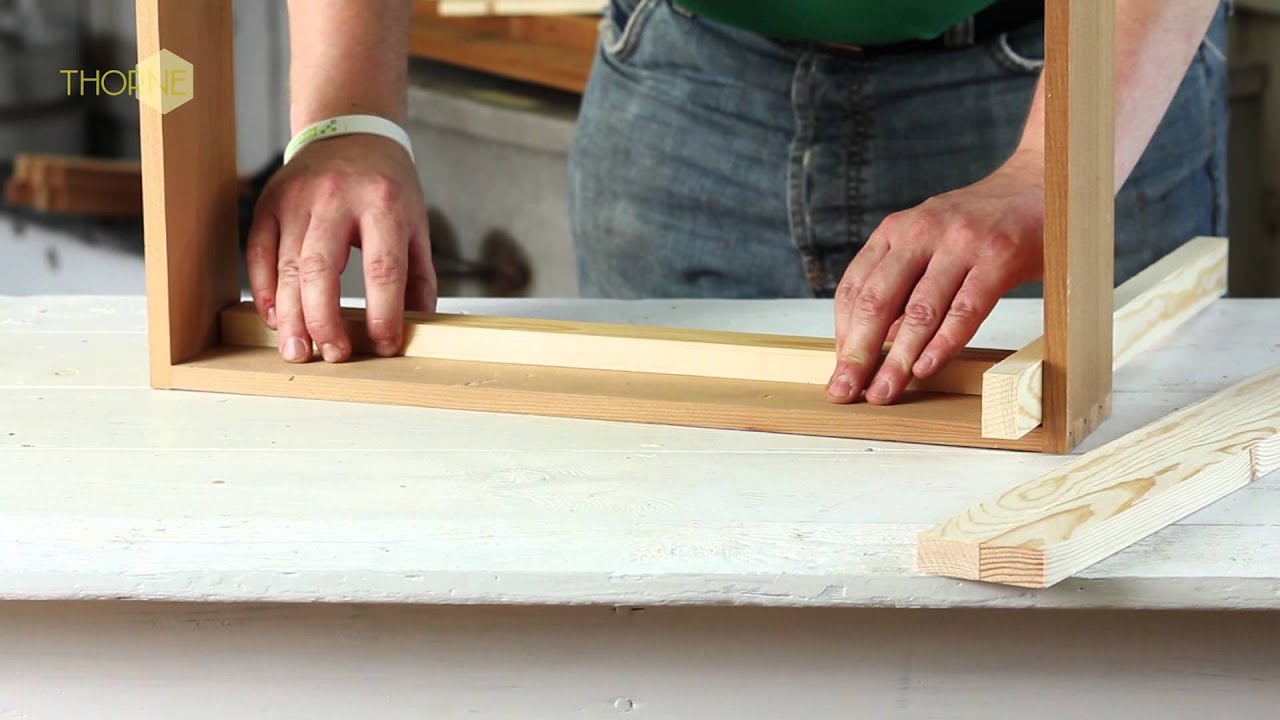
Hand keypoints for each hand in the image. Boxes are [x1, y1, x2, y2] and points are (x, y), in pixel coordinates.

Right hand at [246, 134, 435, 363]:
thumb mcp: (416, 223)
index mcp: (382, 202)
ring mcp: (296, 199)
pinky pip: (258, 253)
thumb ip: (418, 277)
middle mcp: (336, 198)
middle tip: (331, 354)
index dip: (383, 312)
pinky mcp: (268, 203)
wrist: (350, 132)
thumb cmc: (387, 185)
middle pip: (321, 269)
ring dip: (289, 315)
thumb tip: (418, 328)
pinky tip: (273, 318)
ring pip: (286, 266)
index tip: (384, 345)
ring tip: (297, 350)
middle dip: (323, 319)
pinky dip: (264, 290)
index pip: (382, 267)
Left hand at [827, 151, 1044, 404]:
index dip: (842, 334)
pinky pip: (964, 309)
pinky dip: (942, 343)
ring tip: (883, 393)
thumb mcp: (929, 242)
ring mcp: (960, 243)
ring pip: (918, 311)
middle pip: (876, 302)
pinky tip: (925, 368)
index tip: (838, 370)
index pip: (855, 288)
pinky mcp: (998, 257)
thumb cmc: (982, 224)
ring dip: (897, 359)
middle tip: (846, 391)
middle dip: (858, 353)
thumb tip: (878, 342)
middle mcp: (921, 232)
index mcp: (896, 230)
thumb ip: (903, 283)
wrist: (1041, 183)